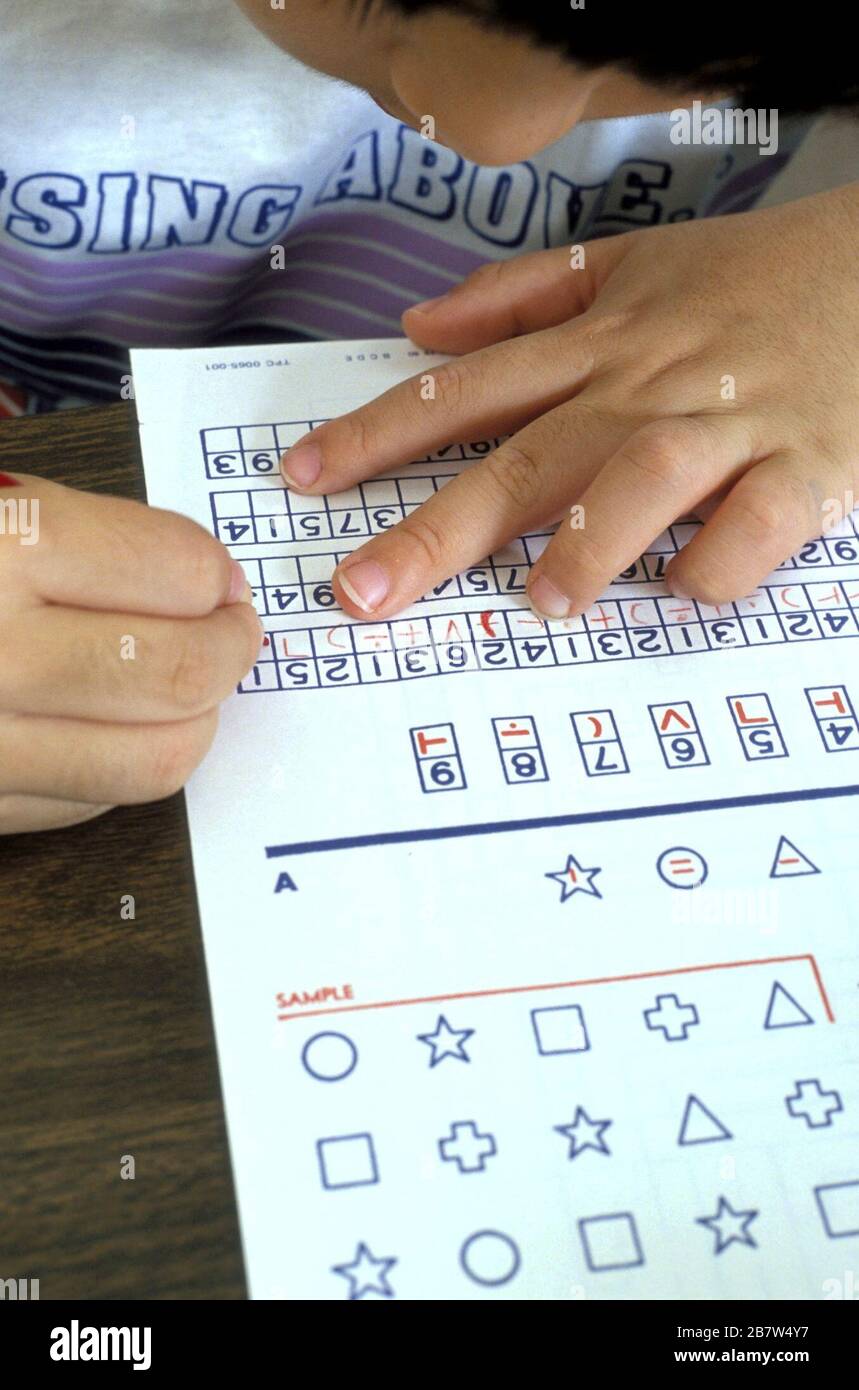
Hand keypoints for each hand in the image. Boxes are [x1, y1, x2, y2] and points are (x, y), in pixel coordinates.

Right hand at [0, 474, 260, 833]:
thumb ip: (80, 534)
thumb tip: (196, 577)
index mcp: (5, 549)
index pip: (179, 572)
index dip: (214, 575)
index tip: (216, 579)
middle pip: (183, 673)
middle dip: (227, 650)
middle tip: (225, 631)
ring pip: (154, 759)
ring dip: (190, 719)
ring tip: (177, 684)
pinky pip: (90, 803)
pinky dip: (121, 763)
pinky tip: (106, 722)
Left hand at [280, 184, 858, 620]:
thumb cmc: (746, 280)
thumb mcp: (629, 261)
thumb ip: (520, 294)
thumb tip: (417, 326)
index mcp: (597, 342)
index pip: (465, 391)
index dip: (376, 435)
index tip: (303, 480)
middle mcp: (646, 384)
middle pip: (528, 455)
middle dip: (438, 527)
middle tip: (365, 591)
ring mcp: (727, 425)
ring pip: (644, 477)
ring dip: (587, 540)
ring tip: (540, 602)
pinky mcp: (806, 468)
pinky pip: (758, 527)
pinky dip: (720, 564)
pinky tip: (684, 594)